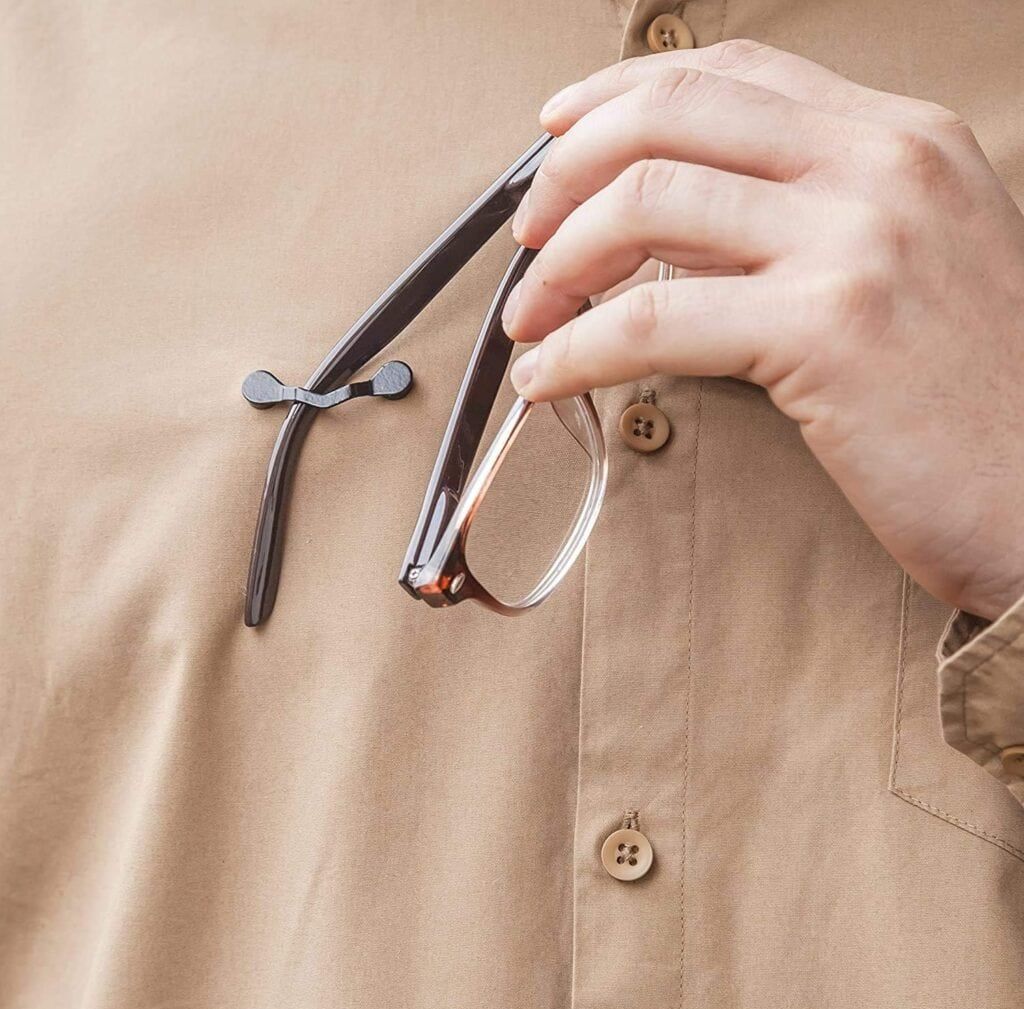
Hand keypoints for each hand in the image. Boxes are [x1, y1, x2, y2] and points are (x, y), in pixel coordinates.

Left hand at [502, 39, 1023, 620]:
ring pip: (644, 206)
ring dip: (557, 268)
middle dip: (565, 177)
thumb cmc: (968, 402)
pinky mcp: (829, 328)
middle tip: (529, 243)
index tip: (554, 140)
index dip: (616, 98)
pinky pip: (652, 321)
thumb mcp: (906, 267)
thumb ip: (802, 224)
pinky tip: (547, 379)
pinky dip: (576, 350)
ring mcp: (859, 239)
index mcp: (901, 139)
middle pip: (667, 116)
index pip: (728, 73)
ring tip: (531, 323)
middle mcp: (883, 165)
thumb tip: (674, 234)